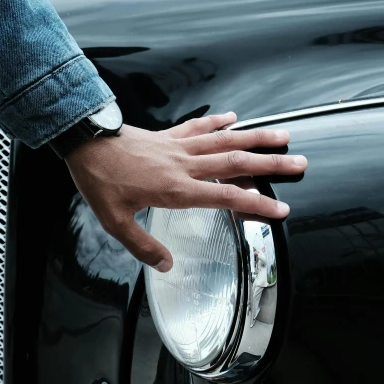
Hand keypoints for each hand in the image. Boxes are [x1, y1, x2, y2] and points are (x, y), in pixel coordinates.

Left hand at [65, 112, 306, 270]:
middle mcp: (184, 165)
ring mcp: (179, 147)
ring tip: (283, 136)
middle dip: (271, 164)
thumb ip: (143, 246)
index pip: (227, 197)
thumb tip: (166, 265)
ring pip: (225, 140)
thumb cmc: (99, 181)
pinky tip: (235, 118)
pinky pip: (199, 126)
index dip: (257, 204)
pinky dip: (219, 121)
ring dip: (256, 138)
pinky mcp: (169, 136)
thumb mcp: (115, 222)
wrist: (83, 142)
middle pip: (237, 163)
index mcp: (176, 189)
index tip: (280, 210)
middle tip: (299, 163)